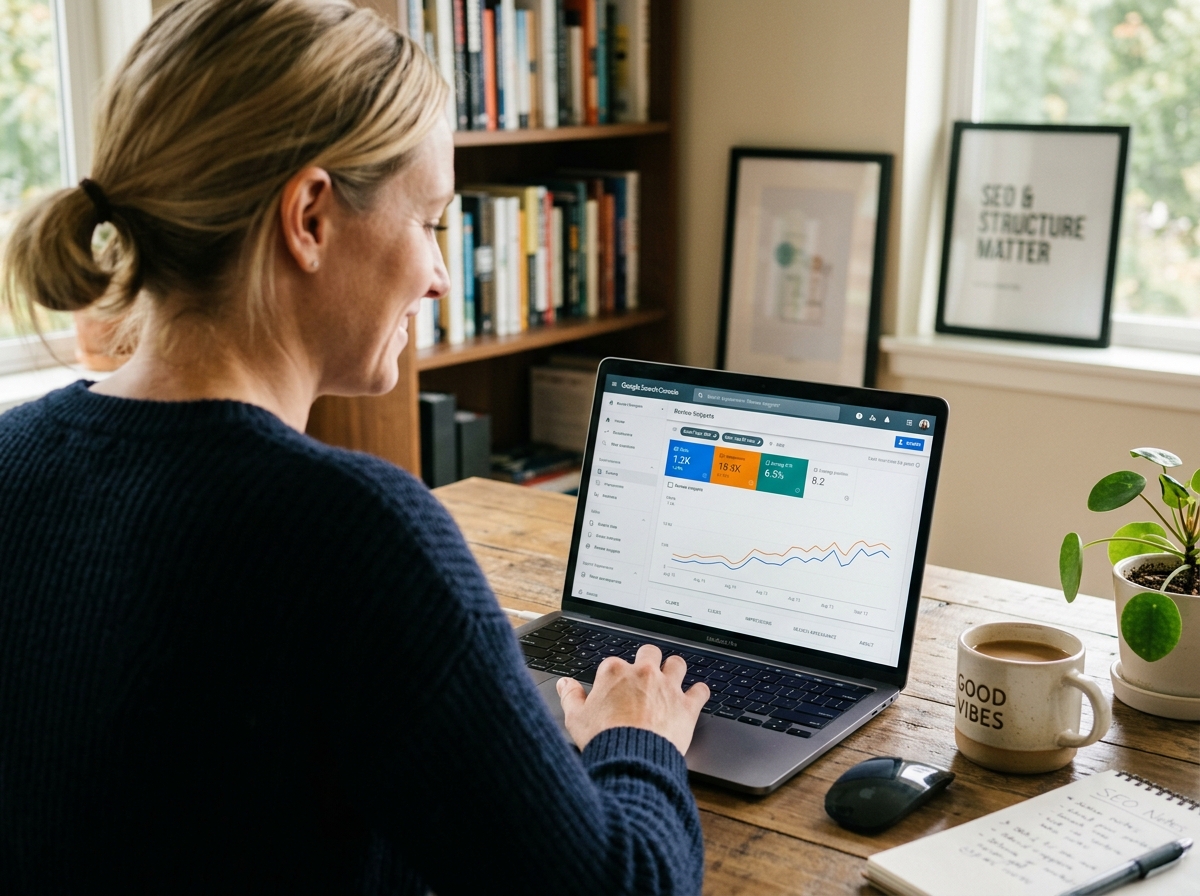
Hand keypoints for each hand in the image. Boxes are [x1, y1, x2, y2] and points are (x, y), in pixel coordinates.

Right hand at [556, 644, 709, 754]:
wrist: (631, 760)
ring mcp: (667, 687)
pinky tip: (696, 695)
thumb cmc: (603, 740)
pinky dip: (699, 692)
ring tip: (672, 678)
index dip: (615, 674)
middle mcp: (643, 673)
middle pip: (649, 652)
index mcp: (614, 672)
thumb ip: (570, 697)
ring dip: (675, 670)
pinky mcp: (686, 705)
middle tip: (645, 673)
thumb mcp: (576, 718)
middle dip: (648, 660)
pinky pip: (700, 690)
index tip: (615, 686)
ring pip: (677, 664)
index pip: (615, 662)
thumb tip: (565, 684)